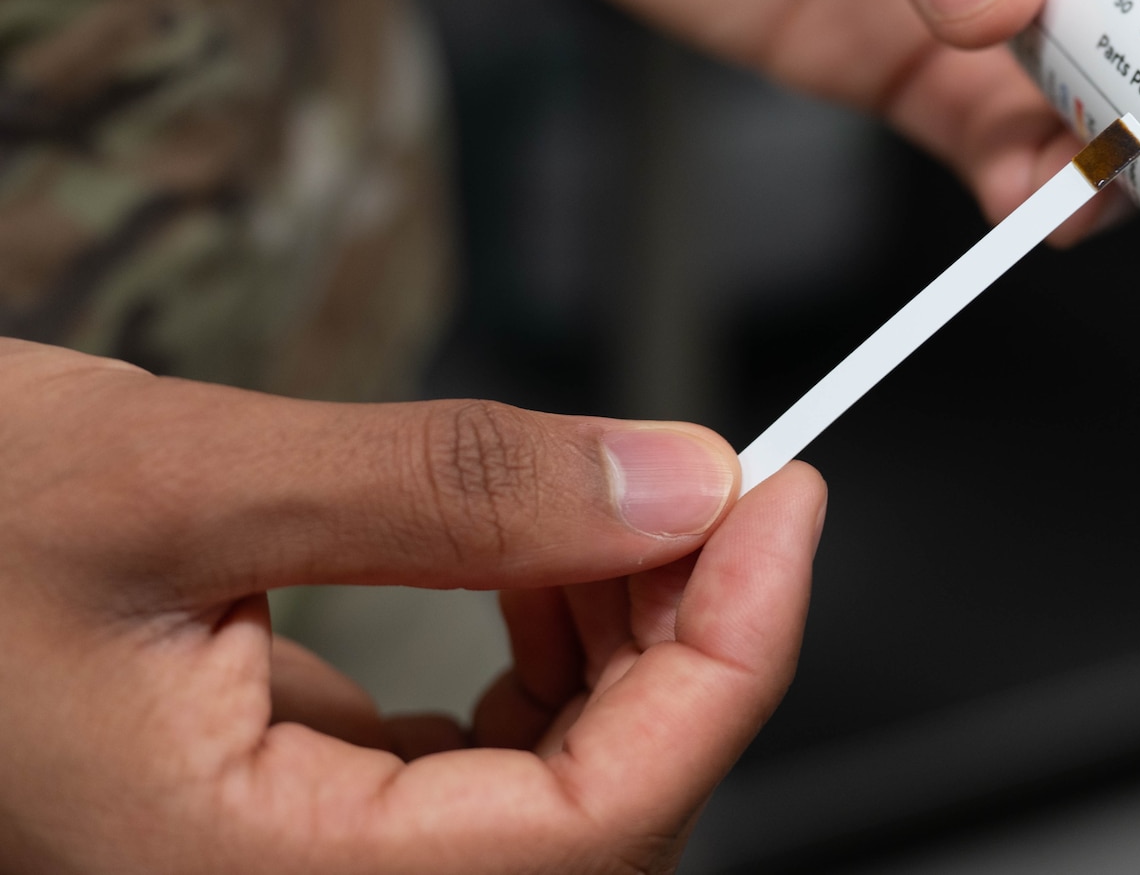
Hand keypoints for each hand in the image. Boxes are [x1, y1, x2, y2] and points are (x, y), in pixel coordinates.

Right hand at [0, 338, 823, 873]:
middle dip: (693, 649)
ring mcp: (294, 873)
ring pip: (558, 812)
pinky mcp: (306, 819)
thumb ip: (450, 489)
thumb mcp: (182, 475)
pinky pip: (491, 784)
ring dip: (635, 654)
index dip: (732, 660)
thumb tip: (673, 483)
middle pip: (597, 831)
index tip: (786, 504)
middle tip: (717, 492)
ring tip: (626, 513)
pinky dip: (557, 667)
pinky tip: (548, 570)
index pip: (592, 830)